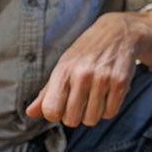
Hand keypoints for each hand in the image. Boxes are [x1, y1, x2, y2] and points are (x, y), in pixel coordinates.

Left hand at [26, 12, 145, 126]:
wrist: (118, 32)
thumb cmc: (86, 52)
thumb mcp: (64, 65)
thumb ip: (47, 91)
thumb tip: (30, 112)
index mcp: (63, 70)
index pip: (51, 111)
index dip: (55, 114)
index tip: (61, 106)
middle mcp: (82, 75)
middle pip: (71, 120)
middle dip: (75, 115)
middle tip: (80, 101)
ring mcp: (103, 79)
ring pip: (91, 120)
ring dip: (93, 113)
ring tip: (95, 96)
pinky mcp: (121, 83)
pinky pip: (110, 113)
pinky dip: (108, 109)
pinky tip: (107, 94)